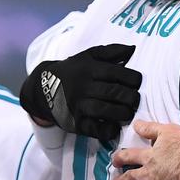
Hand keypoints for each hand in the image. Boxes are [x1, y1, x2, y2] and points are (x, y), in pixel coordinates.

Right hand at [19, 44, 141, 141]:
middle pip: (115, 93)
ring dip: (123, 113)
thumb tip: (132, 49)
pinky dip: (108, 130)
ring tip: (127, 113)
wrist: (43, 89)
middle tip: (134, 100)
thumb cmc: (72, 72)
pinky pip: (95, 129)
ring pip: (106, 110)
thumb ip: (110, 52)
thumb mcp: (87, 56)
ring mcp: (79, 105)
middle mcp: (84, 87)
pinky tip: (114, 127)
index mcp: (89, 69)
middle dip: (131, 98)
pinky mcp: (76, 123)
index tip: (136, 83)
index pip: (118, 73)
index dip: (133, 79)